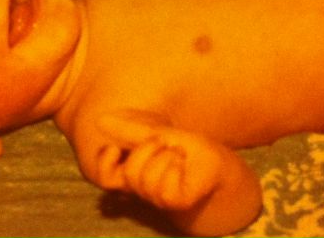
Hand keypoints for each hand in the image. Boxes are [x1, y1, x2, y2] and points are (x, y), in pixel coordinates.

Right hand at [94, 113, 225, 210]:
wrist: (223, 167)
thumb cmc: (191, 152)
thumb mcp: (159, 135)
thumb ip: (130, 131)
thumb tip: (99, 119)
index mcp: (137, 172)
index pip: (105, 177)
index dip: (103, 164)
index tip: (114, 148)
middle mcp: (144, 189)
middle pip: (130, 172)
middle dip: (149, 149)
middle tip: (167, 145)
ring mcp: (160, 199)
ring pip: (148, 178)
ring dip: (167, 156)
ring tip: (180, 157)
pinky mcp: (178, 203)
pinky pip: (165, 187)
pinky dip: (178, 168)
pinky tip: (186, 168)